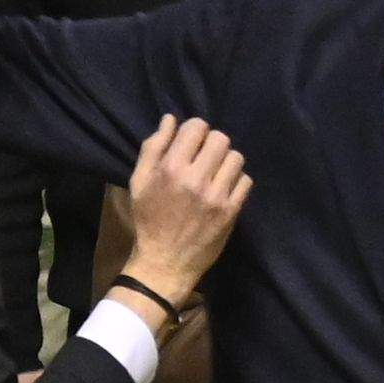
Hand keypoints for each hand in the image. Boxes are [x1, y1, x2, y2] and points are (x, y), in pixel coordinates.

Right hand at [118, 113, 254, 299]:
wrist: (164, 262)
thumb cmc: (148, 219)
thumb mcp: (138, 181)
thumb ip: (153, 147)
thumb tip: (170, 120)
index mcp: (171, 168)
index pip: (197, 127)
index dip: (195, 131)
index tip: (191, 143)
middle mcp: (196, 178)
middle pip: (220, 139)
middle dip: (212, 144)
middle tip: (204, 158)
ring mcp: (216, 196)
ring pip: (236, 157)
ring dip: (226, 161)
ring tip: (216, 173)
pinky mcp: (231, 211)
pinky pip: (245, 181)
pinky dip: (236, 181)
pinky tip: (224, 189)